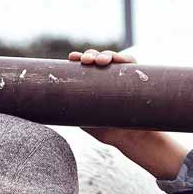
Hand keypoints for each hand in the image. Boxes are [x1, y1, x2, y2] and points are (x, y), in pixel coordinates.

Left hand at [67, 47, 187, 177]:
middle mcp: (107, 76)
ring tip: (100, 61)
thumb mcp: (85, 120)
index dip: (78, 59)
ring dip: (105, 56)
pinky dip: (124, 59)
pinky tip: (117, 59)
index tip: (72, 58)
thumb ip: (74, 111)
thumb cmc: (106, 129)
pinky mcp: (137, 78)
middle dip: (91, 55)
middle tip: (86, 60)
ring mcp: (122, 76)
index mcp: (93, 83)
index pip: (85, 66)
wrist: (129, 138)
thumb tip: (56, 107)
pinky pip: (131, 63)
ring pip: (113, 58)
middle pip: (97, 58)